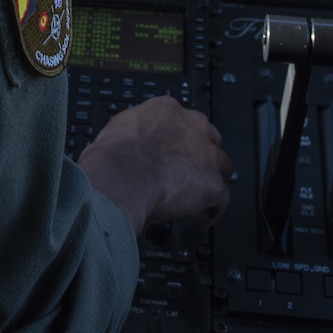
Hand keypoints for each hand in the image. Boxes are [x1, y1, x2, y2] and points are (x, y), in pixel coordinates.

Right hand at [77, 95, 231, 236]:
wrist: (121, 176)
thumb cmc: (110, 158)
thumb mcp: (114, 133)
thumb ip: (127, 137)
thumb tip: (117, 151)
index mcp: (166, 111)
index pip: (181, 121)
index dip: (177, 140)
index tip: (169, 152)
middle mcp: (191, 126)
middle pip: (208, 139)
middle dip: (200, 157)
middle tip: (185, 175)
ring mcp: (206, 154)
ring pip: (221, 166)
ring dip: (210, 182)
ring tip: (196, 199)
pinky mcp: (212, 183)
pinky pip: (221, 200)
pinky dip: (210, 212)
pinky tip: (195, 222)